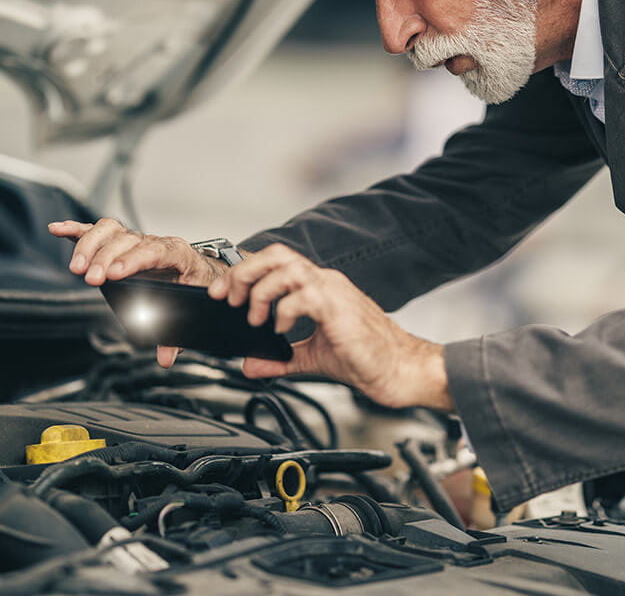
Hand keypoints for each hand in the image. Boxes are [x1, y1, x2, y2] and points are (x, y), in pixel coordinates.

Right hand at [47, 218, 231, 367]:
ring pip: (109, 231)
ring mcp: (135, 240)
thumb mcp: (193, 308)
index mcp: (177, 254)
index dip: (134, 260)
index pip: (154, 252)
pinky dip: (77, 230)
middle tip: (91, 279)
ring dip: (89, 246)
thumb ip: (177, 336)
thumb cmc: (196, 286)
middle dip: (106, 258)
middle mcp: (154, 242)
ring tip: (76, 268)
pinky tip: (59, 230)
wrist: (200, 270)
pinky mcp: (120, 241)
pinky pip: (97, 231)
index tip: (116, 273)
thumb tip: (165, 357)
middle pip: (126, 241)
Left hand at [208, 244, 453, 410]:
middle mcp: (325, 282)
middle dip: (244, 273)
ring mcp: (334, 292)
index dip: (245, 274)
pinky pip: (304, 294)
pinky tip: (280, 329)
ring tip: (255, 317)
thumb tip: (252, 364)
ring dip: (261, 290)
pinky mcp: (340, 308)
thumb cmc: (368, 359)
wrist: (401, 371)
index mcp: (320, 288)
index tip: (224, 295)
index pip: (276, 264)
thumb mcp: (313, 358)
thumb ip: (281, 359)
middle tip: (229, 298)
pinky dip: (284, 310)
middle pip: (276, 254)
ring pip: (287, 268)